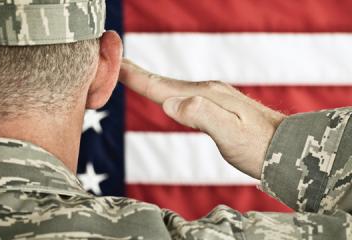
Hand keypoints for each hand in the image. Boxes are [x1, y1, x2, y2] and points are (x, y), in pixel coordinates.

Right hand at [119, 59, 285, 178]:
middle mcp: (205, 92)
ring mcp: (211, 98)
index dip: (135, 76)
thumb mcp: (230, 134)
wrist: (287, 148)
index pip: (161, 86)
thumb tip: (170, 104)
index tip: (113, 63)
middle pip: (163, 82)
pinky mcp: (215, 107)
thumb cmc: (259, 146)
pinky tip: (166, 95)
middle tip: (113, 61)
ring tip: (132, 75)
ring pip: (172, 87)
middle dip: (136, 72)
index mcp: (204, 96)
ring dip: (149, 81)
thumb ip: (201, 115)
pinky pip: (183, 96)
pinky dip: (166, 92)